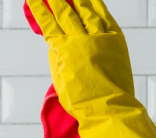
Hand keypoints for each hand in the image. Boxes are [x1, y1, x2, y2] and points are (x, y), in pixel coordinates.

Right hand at [27, 0, 134, 119]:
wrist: (107, 108)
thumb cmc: (81, 101)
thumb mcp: (60, 78)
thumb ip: (58, 56)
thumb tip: (56, 41)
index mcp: (64, 51)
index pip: (48, 24)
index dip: (39, 9)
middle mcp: (81, 40)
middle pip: (65, 12)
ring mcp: (100, 38)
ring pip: (87, 10)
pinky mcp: (116, 40)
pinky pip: (105, 17)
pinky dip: (97, 5)